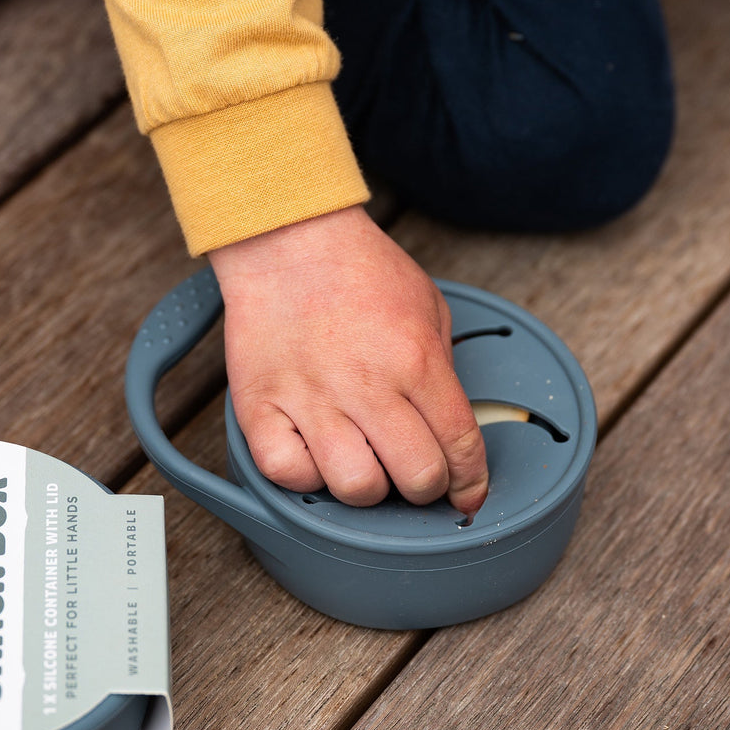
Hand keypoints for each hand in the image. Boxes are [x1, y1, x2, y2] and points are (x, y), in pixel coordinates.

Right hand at [208, 206, 488, 514]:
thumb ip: (442, 370)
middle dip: (426, 486)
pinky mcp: (260, 404)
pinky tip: (314, 453)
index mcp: (416, 359)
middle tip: (413, 473)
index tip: (466, 493)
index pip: (460, 445)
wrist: (287, 237)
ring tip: (363, 461)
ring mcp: (309, 398)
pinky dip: (305, 475)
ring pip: (356, 487)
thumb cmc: (358, 267)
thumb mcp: (428, 307)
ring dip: (368, 487)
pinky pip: (287, 473)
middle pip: (417, 477)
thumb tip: (446, 430)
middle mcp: (366, 384)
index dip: (470, 481)